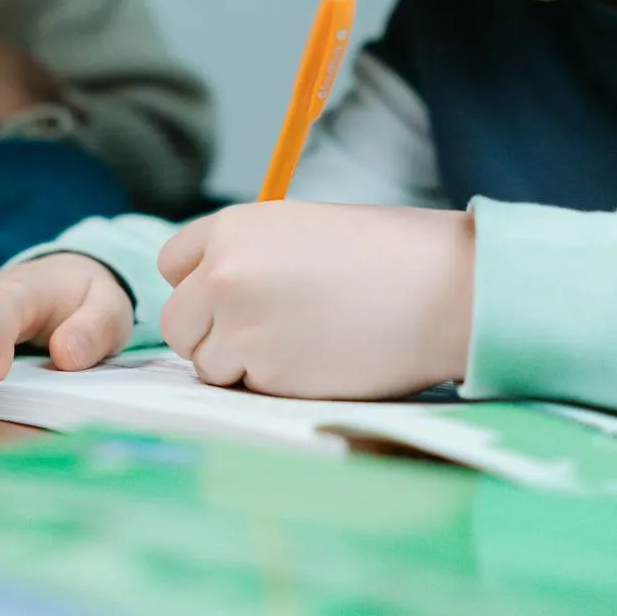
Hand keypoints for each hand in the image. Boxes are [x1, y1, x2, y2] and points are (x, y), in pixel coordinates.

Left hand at [156, 201, 474, 399]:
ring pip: (206, 362)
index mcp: (232, 227)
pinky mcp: (265, 373)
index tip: (228, 297)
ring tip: (300, 343)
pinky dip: (272, 385)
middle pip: (177, 322)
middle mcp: (223, 273)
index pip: (172, 264)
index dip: (199, 285)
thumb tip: (210, 292)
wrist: (443, 288)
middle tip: (262, 333)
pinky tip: (317, 360)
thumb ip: (248, 255)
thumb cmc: (386, 255)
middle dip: (210, 334)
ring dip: (240, 364)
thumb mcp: (301, 229)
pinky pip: (245, 388)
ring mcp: (240, 325)